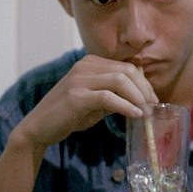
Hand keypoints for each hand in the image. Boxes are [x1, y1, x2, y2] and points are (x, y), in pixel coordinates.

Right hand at [13, 55, 157, 150]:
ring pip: (120, 80)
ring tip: (146, 112)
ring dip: (138, 97)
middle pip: (126, 71)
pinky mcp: (77, 96)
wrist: (39, 127)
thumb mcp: (95, 102)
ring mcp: (79, 79)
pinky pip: (108, 97)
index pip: (126, 67)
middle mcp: (85, 66)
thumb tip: (140, 98)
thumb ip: (114, 95)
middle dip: (144, 89)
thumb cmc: (68, 115)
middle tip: (153, 106)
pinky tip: (135, 115)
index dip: (143, 83)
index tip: (152, 99)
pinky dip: (126, 106)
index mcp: (90, 63)